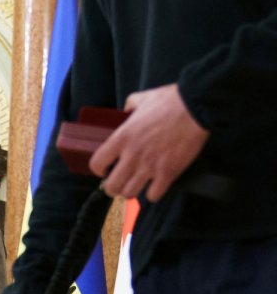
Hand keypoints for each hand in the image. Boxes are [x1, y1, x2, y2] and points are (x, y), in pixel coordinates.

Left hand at [89, 84, 208, 201]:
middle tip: (120, 182)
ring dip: (132, 191)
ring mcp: (150, 166)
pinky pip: (152, 196)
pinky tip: (156, 185)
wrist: (197, 106)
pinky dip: (153, 193)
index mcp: (122, 137)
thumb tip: (126, 110)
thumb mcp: (144, 97)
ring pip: (129, 194)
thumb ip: (130, 105)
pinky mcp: (168, 173)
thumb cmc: (172, 101)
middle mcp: (132, 155)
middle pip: (111, 187)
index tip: (105, 170)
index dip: (99, 169)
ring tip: (137, 184)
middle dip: (113, 187)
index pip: (96, 164)